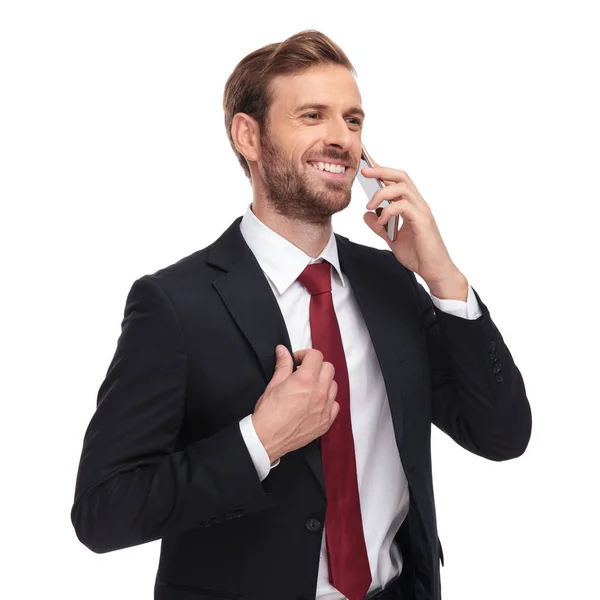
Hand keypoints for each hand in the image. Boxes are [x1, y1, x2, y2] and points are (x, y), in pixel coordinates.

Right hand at [252, 346, 339, 463]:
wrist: (267, 438)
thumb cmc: (268, 412)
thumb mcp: (274, 384)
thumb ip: (283, 365)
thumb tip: (283, 351)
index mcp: (306, 379)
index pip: (316, 355)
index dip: (305, 354)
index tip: (296, 361)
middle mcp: (320, 392)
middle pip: (328, 368)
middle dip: (316, 366)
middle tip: (303, 372)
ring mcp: (325, 408)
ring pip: (333, 385)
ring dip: (323, 382)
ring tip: (310, 388)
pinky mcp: (326, 421)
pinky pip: (335, 404)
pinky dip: (327, 400)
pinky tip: (315, 403)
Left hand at [361, 164, 461, 285]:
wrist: (434, 270)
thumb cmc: (418, 254)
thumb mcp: (392, 239)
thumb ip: (379, 226)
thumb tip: (366, 214)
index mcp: (412, 206)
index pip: (398, 181)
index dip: (384, 172)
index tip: (367, 169)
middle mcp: (418, 204)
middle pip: (402, 177)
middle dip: (382, 170)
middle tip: (365, 172)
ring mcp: (422, 211)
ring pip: (402, 188)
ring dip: (381, 194)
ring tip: (369, 206)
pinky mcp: (422, 221)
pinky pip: (403, 206)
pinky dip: (388, 212)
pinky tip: (381, 223)